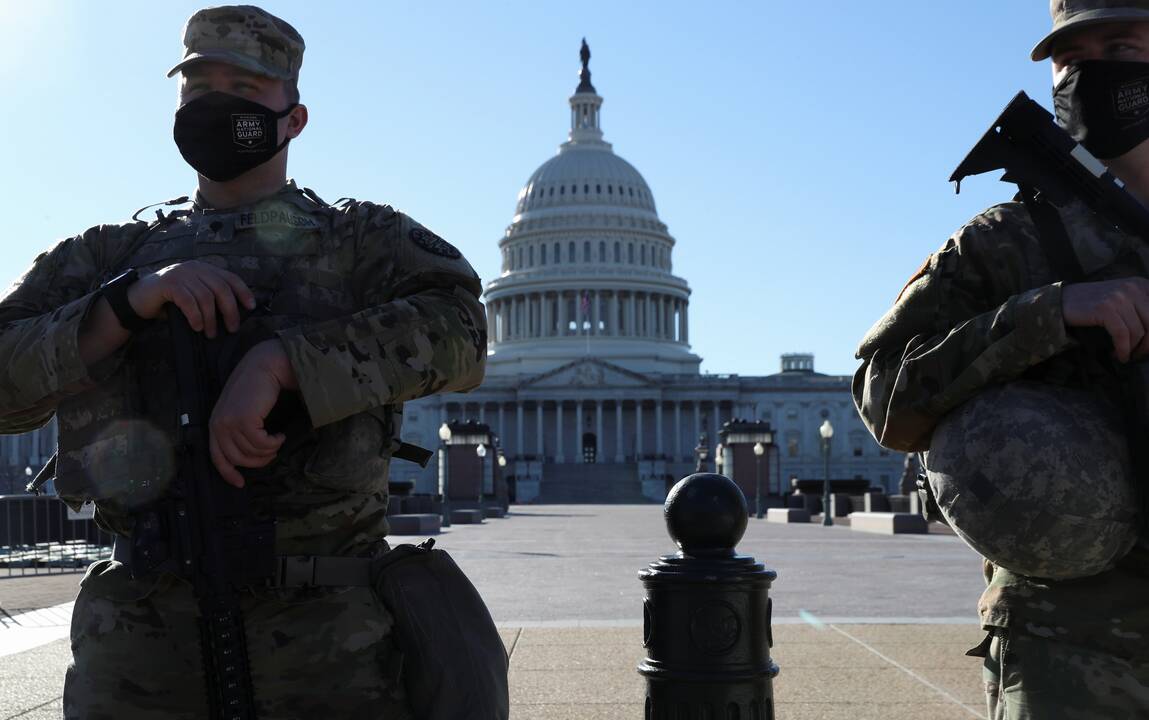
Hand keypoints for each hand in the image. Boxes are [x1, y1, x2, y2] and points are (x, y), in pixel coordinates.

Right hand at [127, 261, 255, 338]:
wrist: (139, 298)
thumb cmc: (170, 301)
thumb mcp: (194, 296)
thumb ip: (210, 298)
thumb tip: (233, 315)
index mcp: (204, 269)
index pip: (230, 278)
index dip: (243, 291)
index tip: (251, 306)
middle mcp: (195, 268)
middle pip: (221, 288)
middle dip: (230, 310)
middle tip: (232, 328)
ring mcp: (181, 274)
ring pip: (206, 297)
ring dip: (211, 318)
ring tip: (211, 333)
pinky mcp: (169, 284)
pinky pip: (189, 301)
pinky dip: (195, 316)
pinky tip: (197, 326)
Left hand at [209, 340, 297, 486]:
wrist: (266, 365)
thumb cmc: (259, 386)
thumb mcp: (243, 409)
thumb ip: (239, 428)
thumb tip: (250, 453)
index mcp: (216, 423)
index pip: (217, 457)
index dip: (228, 473)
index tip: (240, 483)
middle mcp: (218, 424)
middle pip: (237, 459)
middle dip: (258, 462)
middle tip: (273, 453)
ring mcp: (230, 422)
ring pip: (252, 452)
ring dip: (269, 450)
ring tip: (278, 440)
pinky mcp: (244, 420)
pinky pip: (261, 444)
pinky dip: (273, 443)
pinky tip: (280, 434)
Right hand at [1062, 278, 1148, 361]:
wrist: (1062, 301)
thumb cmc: (1094, 304)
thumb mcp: (1123, 300)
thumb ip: (1141, 309)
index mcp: (1141, 284)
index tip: (1147, 345)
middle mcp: (1133, 288)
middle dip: (1148, 344)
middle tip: (1140, 354)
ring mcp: (1118, 297)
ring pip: (1138, 331)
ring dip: (1133, 349)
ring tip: (1126, 355)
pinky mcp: (1105, 308)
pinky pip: (1122, 334)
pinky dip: (1123, 348)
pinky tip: (1119, 355)